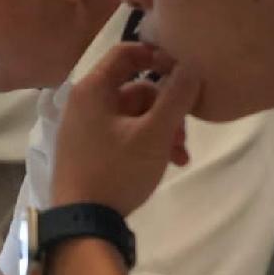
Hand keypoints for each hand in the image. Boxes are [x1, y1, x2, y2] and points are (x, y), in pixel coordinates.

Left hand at [48, 37, 196, 217]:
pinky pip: (123, 135)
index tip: (184, 72)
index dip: (157, 56)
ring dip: (162, 131)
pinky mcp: (89, 151)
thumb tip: (190, 66)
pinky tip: (168, 163)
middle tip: (185, 134)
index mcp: (93, 89)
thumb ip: (176, 97)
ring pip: (134, 116)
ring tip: (180, 156)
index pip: (126, 52)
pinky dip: (146, 143)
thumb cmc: (118, 170)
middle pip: (136, 89)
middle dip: (167, 109)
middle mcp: (84, 102)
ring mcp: (84, 128)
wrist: (82, 221)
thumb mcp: (154, 133)